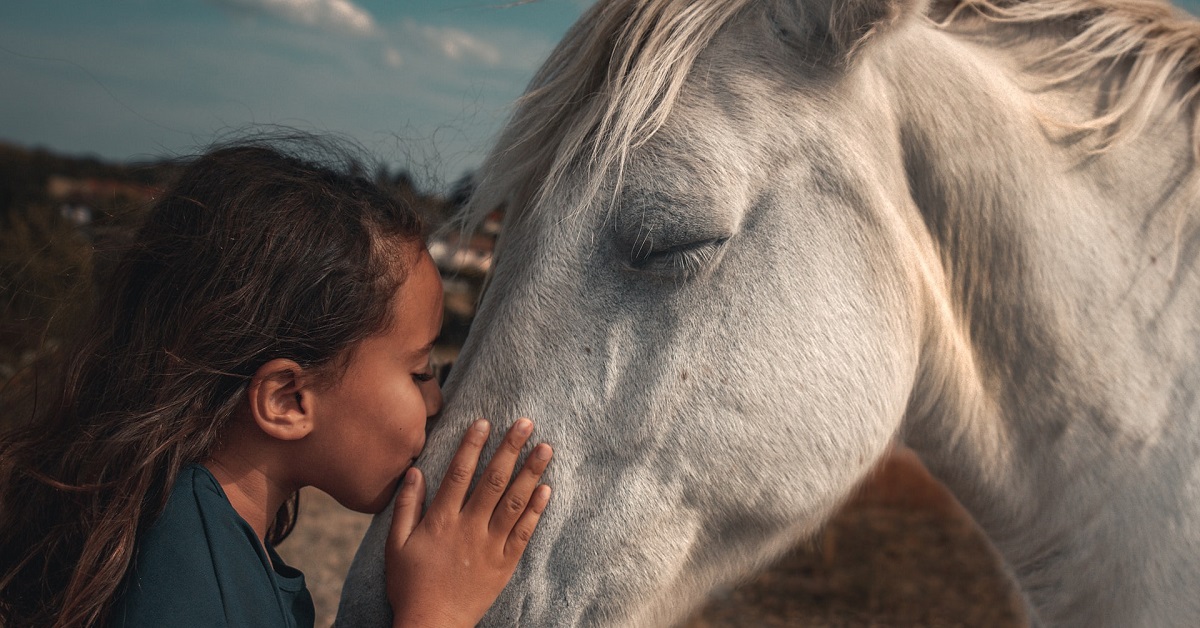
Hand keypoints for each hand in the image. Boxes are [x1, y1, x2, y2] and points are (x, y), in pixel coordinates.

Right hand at [386, 418, 552, 627]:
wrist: (433, 624)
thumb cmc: (410, 585)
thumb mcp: (396, 545)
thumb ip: (406, 506)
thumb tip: (415, 471)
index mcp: (441, 520)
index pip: (459, 473)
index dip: (472, 445)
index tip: (485, 422)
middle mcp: (469, 528)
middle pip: (493, 481)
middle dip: (510, 449)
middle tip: (526, 423)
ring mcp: (490, 546)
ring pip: (515, 502)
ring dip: (531, 473)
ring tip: (545, 448)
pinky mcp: (505, 563)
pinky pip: (524, 532)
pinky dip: (536, 510)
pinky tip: (546, 489)